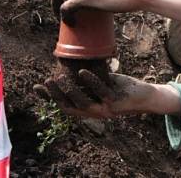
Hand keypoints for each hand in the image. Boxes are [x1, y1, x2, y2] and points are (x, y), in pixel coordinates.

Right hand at [34, 71, 179, 118]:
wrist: (145, 96)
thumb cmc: (121, 88)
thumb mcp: (101, 83)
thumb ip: (86, 81)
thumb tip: (70, 67)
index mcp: (89, 108)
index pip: (64, 105)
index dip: (49, 98)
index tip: (36, 87)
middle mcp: (94, 112)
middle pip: (70, 107)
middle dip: (56, 95)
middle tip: (45, 82)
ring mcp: (105, 109)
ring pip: (83, 103)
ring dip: (69, 91)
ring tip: (58, 78)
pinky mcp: (116, 102)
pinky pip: (101, 92)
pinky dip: (91, 81)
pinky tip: (82, 71)